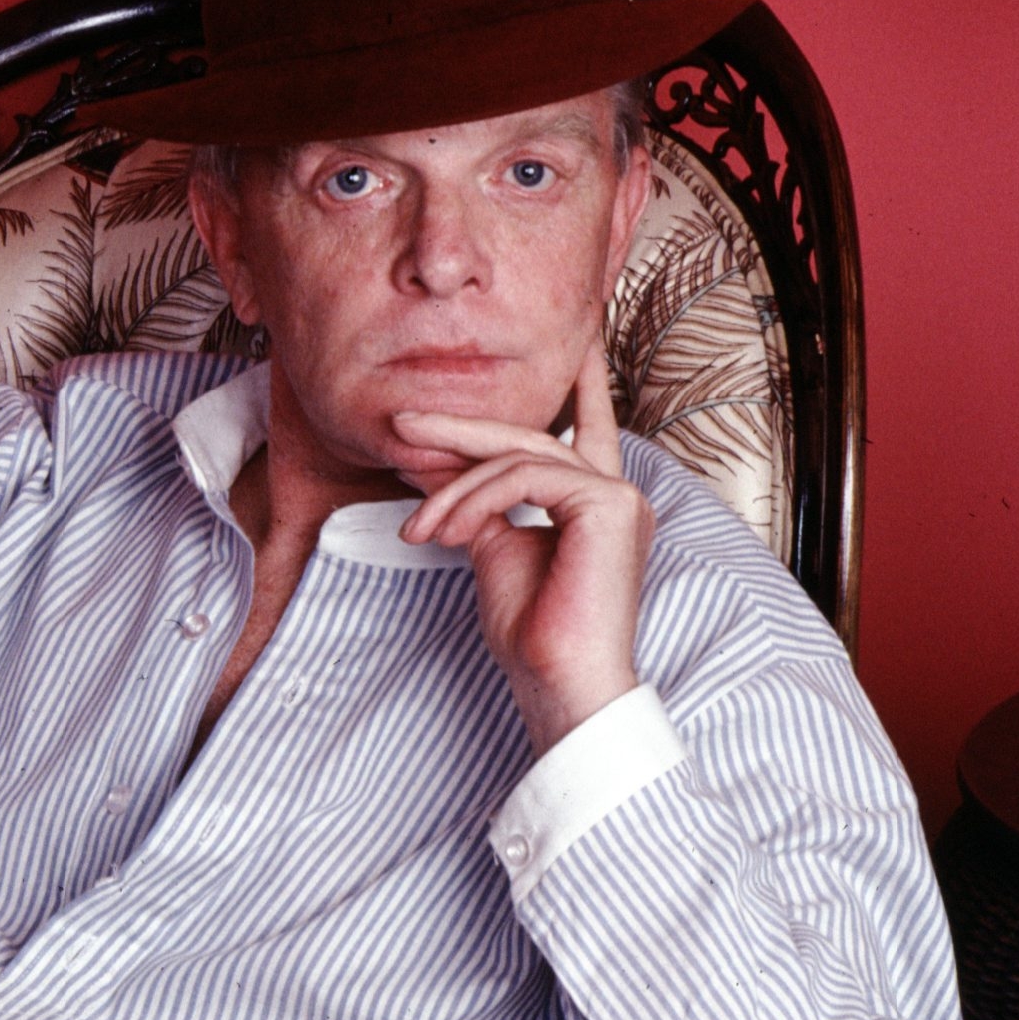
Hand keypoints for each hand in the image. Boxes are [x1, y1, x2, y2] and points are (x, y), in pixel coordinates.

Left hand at [397, 343, 651, 754]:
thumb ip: (485, 504)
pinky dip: (473, 501)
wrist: (559, 686)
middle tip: (400, 423)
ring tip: (417, 528)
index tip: (577, 332)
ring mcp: (618, 497)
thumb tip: (445, 466)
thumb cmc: (532, 635)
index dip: (581, 378)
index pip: (586, 426)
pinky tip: (445, 535)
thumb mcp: (496, 552)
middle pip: (530, 437)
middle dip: (460, 430)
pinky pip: (523, 478)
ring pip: (519, 455)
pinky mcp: (607, 505)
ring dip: (452, 488)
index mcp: (597, 504)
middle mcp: (616, 493)